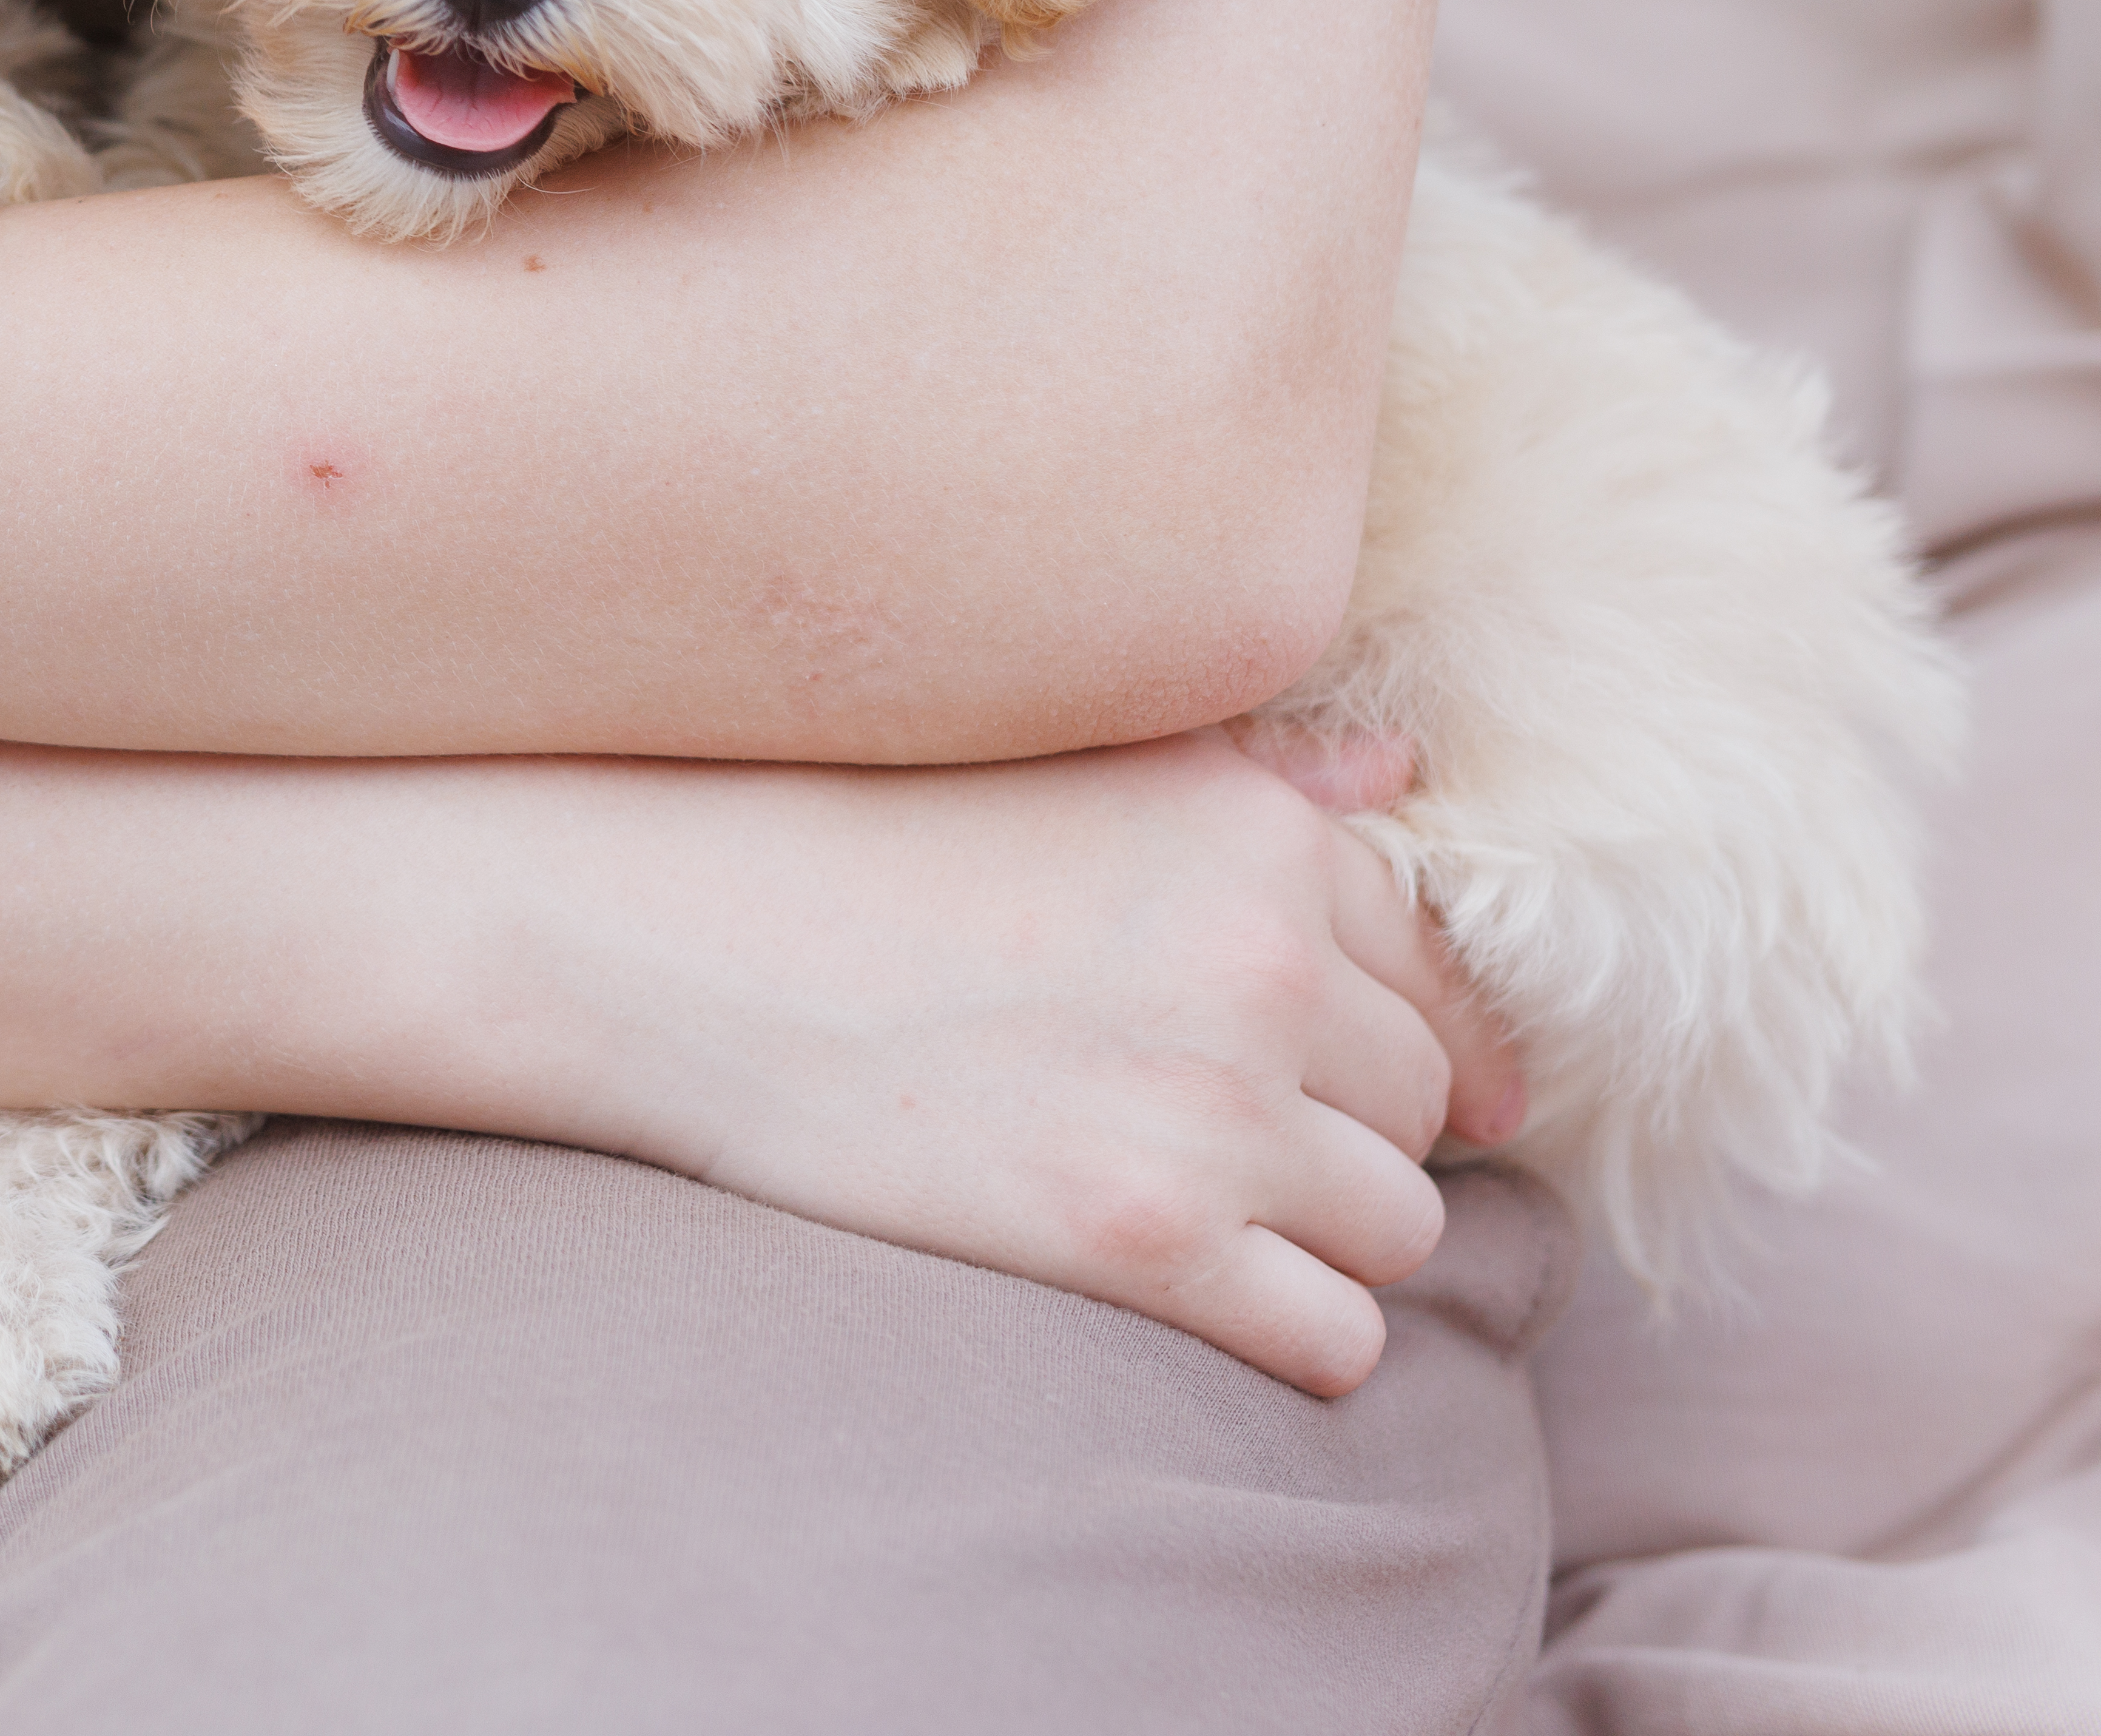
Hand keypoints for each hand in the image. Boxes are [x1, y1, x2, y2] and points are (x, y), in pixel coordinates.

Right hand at [511, 731, 1526, 1398]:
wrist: (666, 942)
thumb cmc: (845, 837)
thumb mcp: (1061, 761)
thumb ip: (1249, 777)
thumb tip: (1399, 773)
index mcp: (1255, 834)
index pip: (1434, 971)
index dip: (1387, 1031)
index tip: (1337, 1080)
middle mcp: (1262, 964)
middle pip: (1420, 1105)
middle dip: (1340, 1131)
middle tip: (1210, 1135)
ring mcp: (1209, 1111)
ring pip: (1399, 1228)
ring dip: (1320, 1235)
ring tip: (1197, 1212)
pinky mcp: (1143, 1243)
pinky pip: (1338, 1339)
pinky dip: (1289, 1332)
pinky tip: (1195, 1295)